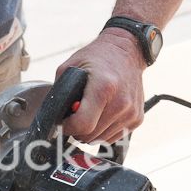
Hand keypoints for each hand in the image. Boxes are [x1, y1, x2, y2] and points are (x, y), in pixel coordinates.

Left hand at [55, 28, 146, 143]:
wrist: (127, 51)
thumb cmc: (96, 57)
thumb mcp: (70, 67)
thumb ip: (59, 92)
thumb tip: (52, 116)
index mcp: (104, 88)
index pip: (83, 124)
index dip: (68, 127)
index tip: (63, 122)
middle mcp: (121, 102)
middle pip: (90, 135)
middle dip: (76, 130)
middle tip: (73, 117)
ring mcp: (131, 112)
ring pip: (100, 139)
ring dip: (89, 132)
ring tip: (88, 114)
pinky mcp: (137, 118)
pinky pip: (112, 137)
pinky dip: (102, 131)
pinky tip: (100, 115)